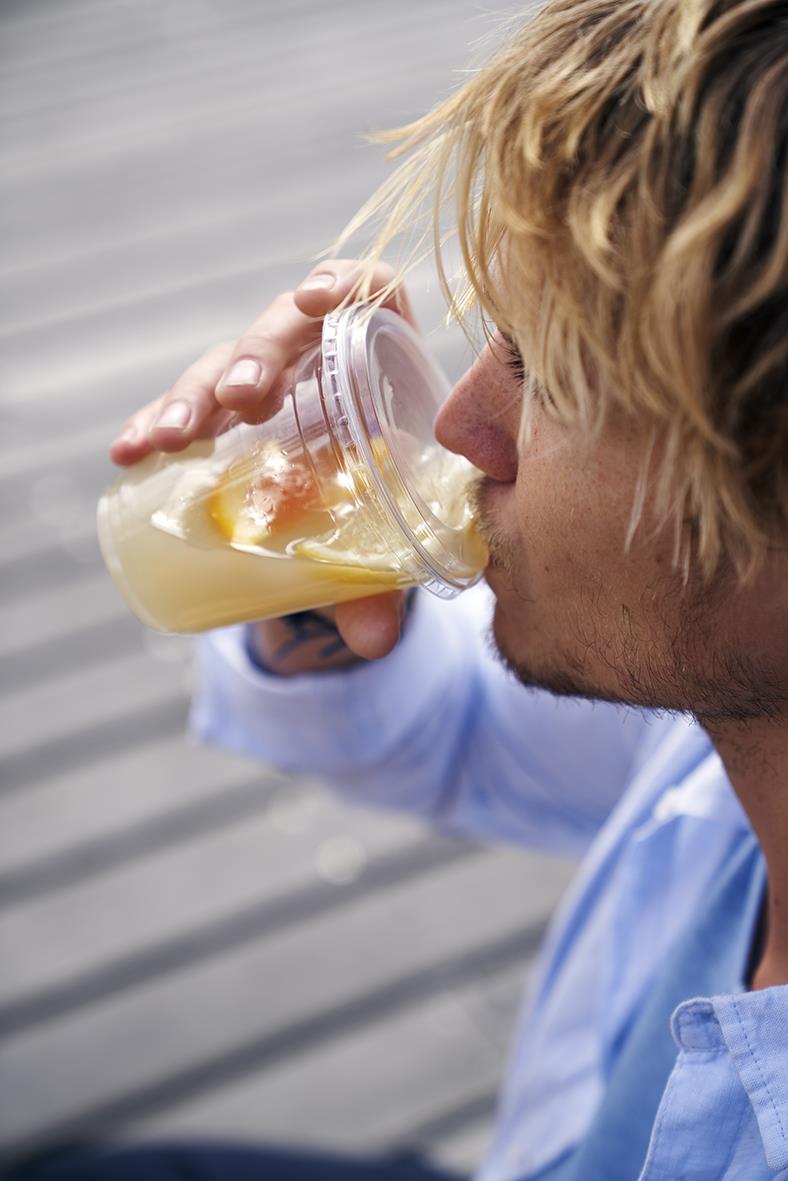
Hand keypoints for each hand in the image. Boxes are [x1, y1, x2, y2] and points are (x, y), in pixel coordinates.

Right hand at [109, 260, 418, 665]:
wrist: (358, 529)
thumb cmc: (391, 513)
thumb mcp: (391, 544)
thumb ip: (386, 586)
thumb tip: (374, 640)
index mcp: (379, 367)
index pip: (371, 293)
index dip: (346, 281)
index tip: (314, 301)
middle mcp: (318, 363)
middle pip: (282, 330)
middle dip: (254, 356)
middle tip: (241, 400)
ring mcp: (265, 387)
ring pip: (224, 366)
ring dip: (196, 393)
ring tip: (171, 436)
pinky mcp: (225, 418)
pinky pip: (187, 407)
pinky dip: (155, 420)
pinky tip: (128, 450)